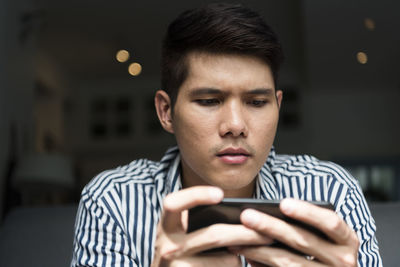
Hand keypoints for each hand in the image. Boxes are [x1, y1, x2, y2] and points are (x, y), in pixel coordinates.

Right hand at [151, 186, 271, 266]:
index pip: (173, 204)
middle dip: (245, 232)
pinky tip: (242, 262)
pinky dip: (237, 266)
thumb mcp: (183, 233)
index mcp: (166, 226)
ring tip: (256, 249)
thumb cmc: (184, 251)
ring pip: (226, 257)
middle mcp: (167, 245)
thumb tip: (243, 216)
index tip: (220, 194)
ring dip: (244, 253)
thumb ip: (199, 220)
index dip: (196, 196)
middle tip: (268, 232)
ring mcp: (175, 265)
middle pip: (214, 235)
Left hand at [230, 198, 358, 266]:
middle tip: (246, 216)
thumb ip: (305, 225)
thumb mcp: (324, 238)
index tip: (283, 203)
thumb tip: (270, 209)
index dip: (307, 212)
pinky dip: (262, 264)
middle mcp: (344, 261)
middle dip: (271, 226)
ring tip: (237, 239)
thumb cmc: (324, 254)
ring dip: (259, 249)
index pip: (331, 222)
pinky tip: (246, 256)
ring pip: (288, 262)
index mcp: (347, 240)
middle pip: (303, 241)